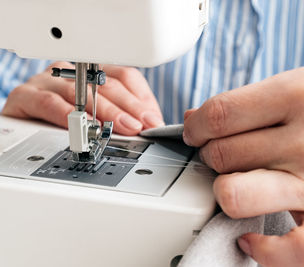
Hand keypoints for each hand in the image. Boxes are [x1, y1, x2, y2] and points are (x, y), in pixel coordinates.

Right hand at [1, 61, 163, 134]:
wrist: (14, 124)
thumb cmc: (55, 119)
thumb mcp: (93, 116)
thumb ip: (119, 118)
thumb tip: (145, 126)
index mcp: (88, 73)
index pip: (122, 76)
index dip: (140, 98)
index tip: (151, 119)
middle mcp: (69, 72)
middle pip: (105, 83)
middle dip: (127, 107)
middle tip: (140, 126)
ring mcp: (46, 81)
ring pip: (81, 92)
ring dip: (105, 112)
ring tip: (121, 128)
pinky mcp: (24, 95)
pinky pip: (49, 102)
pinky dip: (69, 115)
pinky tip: (84, 126)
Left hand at [183, 68, 303, 266]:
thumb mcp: (296, 89)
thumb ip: (247, 103)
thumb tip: (193, 118)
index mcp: (297, 96)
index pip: (219, 115)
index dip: (196, 126)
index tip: (194, 131)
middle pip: (221, 154)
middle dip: (211, 155)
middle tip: (225, 154)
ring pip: (234, 195)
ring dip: (225, 191)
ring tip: (235, 186)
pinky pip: (287, 248)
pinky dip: (261, 248)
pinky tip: (251, 236)